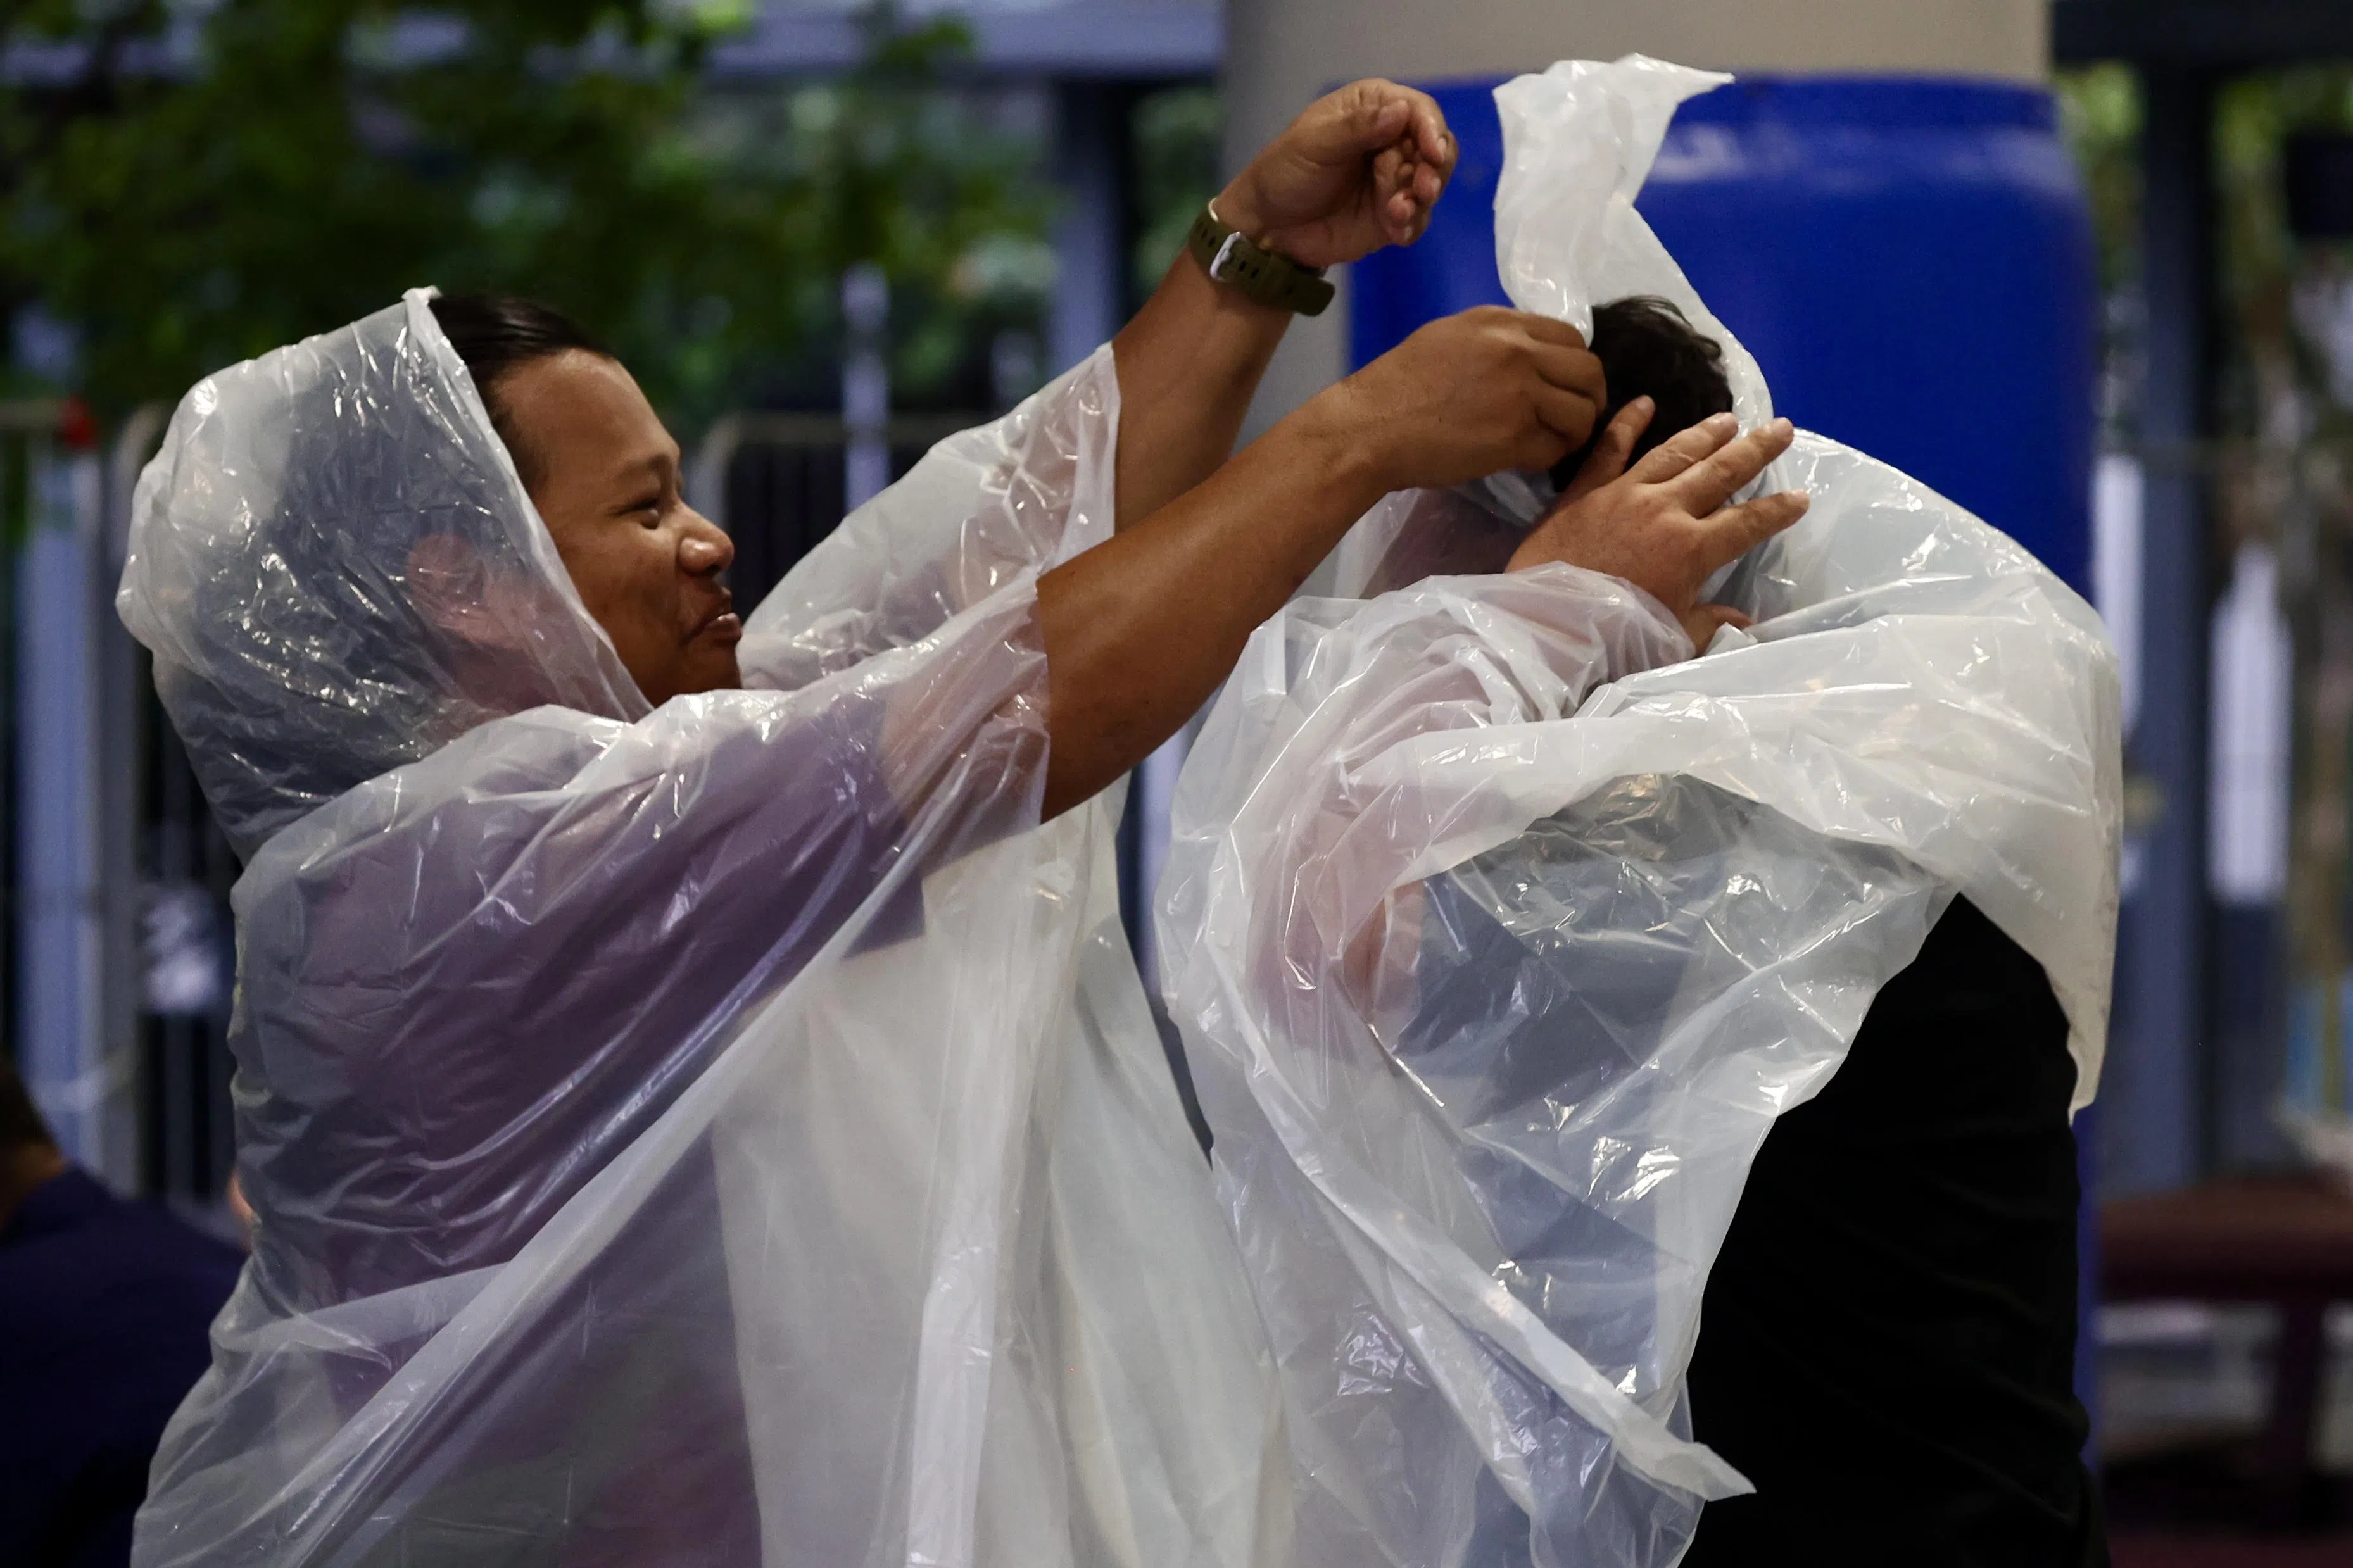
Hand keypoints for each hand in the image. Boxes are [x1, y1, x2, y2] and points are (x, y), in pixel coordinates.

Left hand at [1218, 79, 1457, 268]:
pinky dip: (1412, 224)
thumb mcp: (1315, 143)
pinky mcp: (1393, 215)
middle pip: (1436, 147)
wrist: (1268, 226)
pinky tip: (1396, 232)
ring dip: (1421, 200)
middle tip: (1423, 190)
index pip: (1419, 111)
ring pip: (1431, 184)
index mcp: (1373, 108)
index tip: (1433, 152)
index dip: (1431, 130)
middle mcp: (1392, 139)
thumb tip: (1402, 110)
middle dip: (1433, 169)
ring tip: (1396, 213)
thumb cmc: (1284, 172)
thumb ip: (1358, 128)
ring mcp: (1395, 179)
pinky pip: (1418, 218)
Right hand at [1300, 307, 1604, 495]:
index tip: (1563, 387)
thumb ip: (1496, 340)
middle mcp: (1516, 349)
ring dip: (1575, 432)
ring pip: (1582, 411)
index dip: (1575, 366)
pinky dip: (1549, 457)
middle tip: (1573, 418)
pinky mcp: (1514, 436)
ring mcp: (1518, 392)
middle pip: (1589, 370)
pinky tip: (1529, 459)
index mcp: (1500, 322)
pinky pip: (1556, 447)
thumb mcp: (1448, 339)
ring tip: (1553, 443)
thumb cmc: (1397, 387)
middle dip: (1589, 398)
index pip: (1571, 336)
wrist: (1368, 428)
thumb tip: (1532, 355)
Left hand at [1508, 401, 1809, 646]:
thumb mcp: (1670, 640)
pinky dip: (1627, 422)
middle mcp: (1664, 510)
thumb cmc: (1610, 640)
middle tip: (1781, 427)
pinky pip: (1609, 448)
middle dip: (1755, 449)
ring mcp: (1623, 494)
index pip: (1748, 523)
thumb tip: (1744, 622)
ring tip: (1729, 418)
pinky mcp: (1584, 491)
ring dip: (1704, 434)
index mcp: (1691, 549)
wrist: (1542, 625)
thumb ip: (1709, 625)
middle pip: (1720, 472)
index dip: (1777, 511)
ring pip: (1674, 453)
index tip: (1802, 497)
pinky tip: (1644, 402)